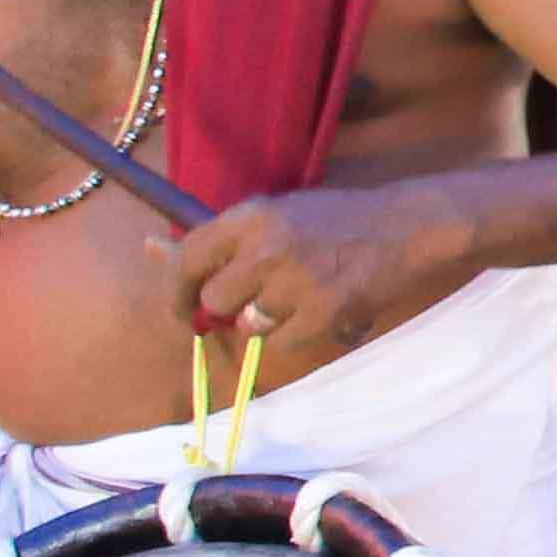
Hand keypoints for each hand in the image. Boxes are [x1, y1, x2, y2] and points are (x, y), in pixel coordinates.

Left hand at [169, 182, 479, 384]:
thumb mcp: (273, 215)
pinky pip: (284, 341)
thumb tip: (150, 248)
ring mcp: (294, 282)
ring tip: (300, 295)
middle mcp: (265, 248)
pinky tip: (322, 307)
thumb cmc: (336, 219)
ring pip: (250, 324)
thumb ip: (216, 239)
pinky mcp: (322, 312)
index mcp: (249, 216)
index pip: (186, 259)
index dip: (175, 289)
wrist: (406, 227)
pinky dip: (300, 332)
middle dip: (230, 305)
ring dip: (267, 319)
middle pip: (214, 300)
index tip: (181, 307)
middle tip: (258, 296)